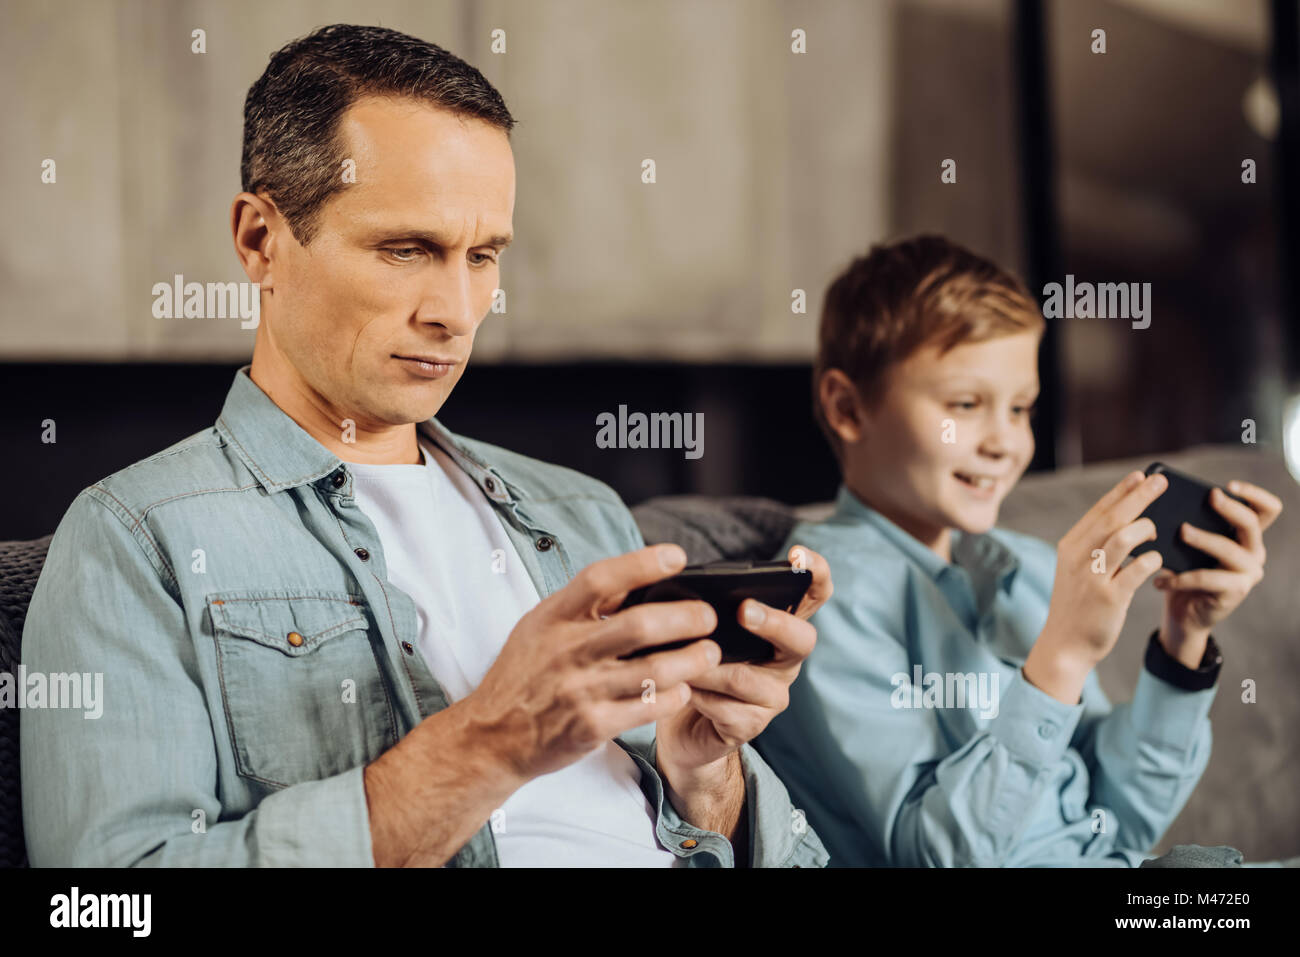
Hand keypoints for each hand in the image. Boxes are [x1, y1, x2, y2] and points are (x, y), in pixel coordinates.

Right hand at [463, 543, 719, 784]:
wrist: (493, 736)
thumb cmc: (524, 674)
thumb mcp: (540, 627)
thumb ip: (584, 605)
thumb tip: (638, 578)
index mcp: (553, 617)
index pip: (600, 579)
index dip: (642, 563)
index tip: (678, 557)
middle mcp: (566, 651)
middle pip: (639, 626)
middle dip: (685, 618)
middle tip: (708, 616)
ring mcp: (580, 690)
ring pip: (653, 671)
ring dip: (691, 660)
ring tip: (710, 652)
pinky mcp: (592, 726)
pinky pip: (648, 708)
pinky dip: (674, 696)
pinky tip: (684, 688)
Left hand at [654, 545, 832, 789]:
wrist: (681, 726)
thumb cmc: (696, 663)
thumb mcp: (703, 631)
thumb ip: (708, 611)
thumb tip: (692, 595)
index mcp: (779, 628)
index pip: (814, 596)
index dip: (814, 573)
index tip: (796, 555)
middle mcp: (785, 661)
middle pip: (801, 639)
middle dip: (773, 622)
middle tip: (744, 611)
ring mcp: (773, 696)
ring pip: (747, 678)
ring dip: (708, 667)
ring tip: (678, 659)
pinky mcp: (751, 726)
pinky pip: (726, 709)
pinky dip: (698, 696)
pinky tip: (680, 690)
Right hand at [1025, 470, 1167, 702]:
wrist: (1064, 645)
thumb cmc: (1078, 605)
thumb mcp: (1078, 570)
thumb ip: (1098, 547)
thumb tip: (1132, 523)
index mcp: (1070, 546)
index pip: (1098, 511)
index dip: (1121, 491)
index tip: (1141, 475)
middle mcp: (1078, 557)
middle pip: (1112, 518)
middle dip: (1139, 497)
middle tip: (1161, 481)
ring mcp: (1092, 577)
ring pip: (1122, 539)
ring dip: (1145, 528)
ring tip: (1158, 528)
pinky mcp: (1108, 598)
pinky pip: (1135, 571)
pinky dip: (1151, 560)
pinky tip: (1159, 558)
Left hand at [1154, 479, 1282, 665]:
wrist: (1183, 613)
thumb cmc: (1183, 572)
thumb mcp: (1186, 546)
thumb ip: (1187, 524)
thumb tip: (1160, 500)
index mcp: (1245, 535)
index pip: (1267, 509)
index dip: (1254, 494)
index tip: (1228, 485)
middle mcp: (1253, 552)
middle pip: (1251, 523)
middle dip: (1229, 507)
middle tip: (1209, 498)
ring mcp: (1248, 572)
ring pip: (1228, 549)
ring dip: (1203, 538)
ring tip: (1180, 533)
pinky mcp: (1236, 591)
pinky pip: (1207, 578)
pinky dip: (1180, 578)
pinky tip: (1159, 580)